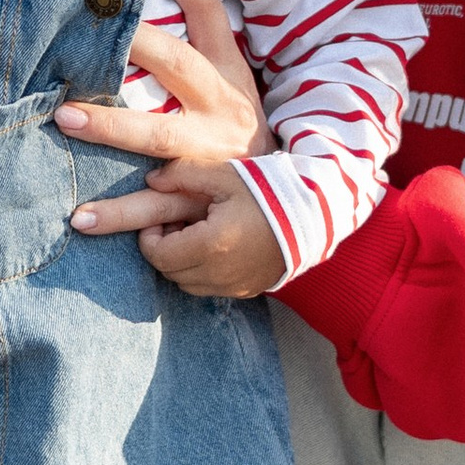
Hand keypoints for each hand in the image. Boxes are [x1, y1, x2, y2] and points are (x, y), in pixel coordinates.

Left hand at [57, 0, 269, 238]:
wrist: (290, 207)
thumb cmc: (240, 135)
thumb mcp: (232, 85)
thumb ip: (194, 43)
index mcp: (228, 76)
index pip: (208, 11)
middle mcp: (220, 112)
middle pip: (177, 67)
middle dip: (136, 41)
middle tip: (84, 30)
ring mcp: (210, 159)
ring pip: (158, 142)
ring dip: (111, 131)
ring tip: (63, 120)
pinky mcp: (197, 204)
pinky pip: (153, 213)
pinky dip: (116, 217)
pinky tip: (77, 219)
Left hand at [139, 159, 288, 301]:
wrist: (315, 214)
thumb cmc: (268, 191)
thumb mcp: (224, 174)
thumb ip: (183, 174)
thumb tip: (152, 180)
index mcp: (210, 245)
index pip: (158, 255)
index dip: (149, 238)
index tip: (159, 219)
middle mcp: (220, 273)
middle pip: (170, 272)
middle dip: (164, 249)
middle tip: (177, 223)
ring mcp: (235, 286)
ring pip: (188, 284)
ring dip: (183, 263)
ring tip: (197, 233)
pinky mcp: (248, 290)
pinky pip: (211, 288)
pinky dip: (203, 272)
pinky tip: (217, 246)